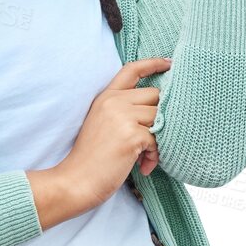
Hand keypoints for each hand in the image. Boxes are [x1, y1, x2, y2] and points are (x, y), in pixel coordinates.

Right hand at [52, 57, 171, 213]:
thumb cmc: (91, 159)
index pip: (132, 70)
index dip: (153, 64)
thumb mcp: (103, 124)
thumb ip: (124, 110)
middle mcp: (114, 101)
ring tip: (145, 158)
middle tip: (151, 142)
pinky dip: (155, 155)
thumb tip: (159, 110)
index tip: (170, 63)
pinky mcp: (131, 135)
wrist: (75, 182)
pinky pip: (158, 139)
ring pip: (160, 117)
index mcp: (106, 97)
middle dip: (160, 117)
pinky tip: (143, 167)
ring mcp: (122, 116)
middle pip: (156, 95)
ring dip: (158, 140)